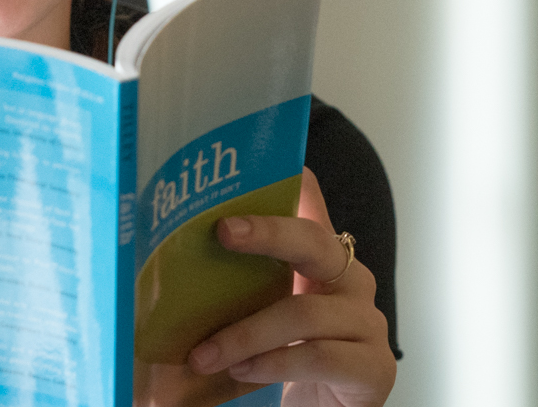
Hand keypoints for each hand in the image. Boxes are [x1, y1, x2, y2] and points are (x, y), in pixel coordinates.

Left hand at [183, 168, 396, 406]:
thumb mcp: (263, 315)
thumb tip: (164, 272)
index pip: (311, 207)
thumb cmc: (290, 362)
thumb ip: (237, 288)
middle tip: (220, 233)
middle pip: (315, 243)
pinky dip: (275, 363)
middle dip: (267, 233)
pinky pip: (319, 356)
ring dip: (246, 333)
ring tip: (203, 354)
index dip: (290, 183)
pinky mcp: (373, 368)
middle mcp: (352, 282)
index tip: (253, 165)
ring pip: (304, 313)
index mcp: (323, 263)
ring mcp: (368, 324)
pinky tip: (243, 371)